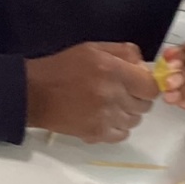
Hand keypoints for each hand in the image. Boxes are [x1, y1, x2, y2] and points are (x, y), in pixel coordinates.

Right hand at [25, 43, 158, 143]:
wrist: (34, 94)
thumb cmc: (62, 68)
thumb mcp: (92, 49)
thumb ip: (123, 52)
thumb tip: (143, 66)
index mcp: (112, 69)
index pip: (151, 87)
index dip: (146, 85)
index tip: (137, 84)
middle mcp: (112, 94)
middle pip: (144, 105)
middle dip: (136, 98)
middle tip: (120, 93)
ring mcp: (105, 116)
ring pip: (134, 121)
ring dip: (126, 114)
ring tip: (108, 106)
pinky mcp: (96, 133)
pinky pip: (122, 135)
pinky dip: (116, 128)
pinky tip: (103, 118)